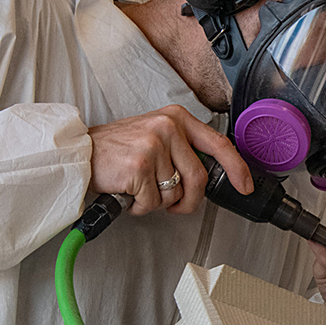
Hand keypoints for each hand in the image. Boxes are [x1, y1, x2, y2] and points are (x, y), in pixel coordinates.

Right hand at [86, 105, 252, 214]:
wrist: (81, 153)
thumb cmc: (118, 149)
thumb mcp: (156, 136)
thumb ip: (184, 150)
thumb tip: (212, 175)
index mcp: (177, 118)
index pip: (218, 144)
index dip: (237, 168)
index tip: (244, 185)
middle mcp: (168, 127)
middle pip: (199, 178)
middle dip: (189, 201)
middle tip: (174, 205)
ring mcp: (153, 145)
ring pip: (175, 193)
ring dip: (159, 202)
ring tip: (140, 188)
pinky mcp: (139, 166)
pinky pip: (153, 202)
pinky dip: (141, 206)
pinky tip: (128, 192)